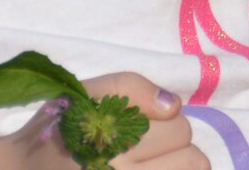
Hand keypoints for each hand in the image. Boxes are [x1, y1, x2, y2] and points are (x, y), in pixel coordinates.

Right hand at [10, 75, 207, 169]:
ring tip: (149, 164)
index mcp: (113, 144)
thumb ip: (130, 87)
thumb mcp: (86, 94)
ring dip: (174, 169)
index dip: (165, 123)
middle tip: (147, 150)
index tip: (142, 126)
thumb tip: (173, 106)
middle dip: (175, 150)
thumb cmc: (57, 131)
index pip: (180, 128)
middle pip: (191, 160)